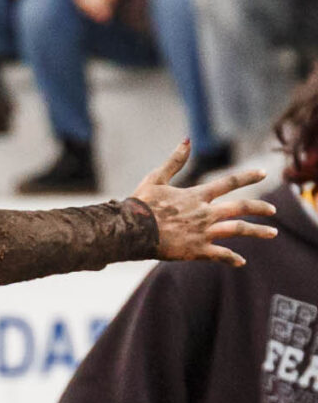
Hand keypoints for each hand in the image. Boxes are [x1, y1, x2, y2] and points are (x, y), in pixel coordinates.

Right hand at [132, 143, 279, 264]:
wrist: (130, 230)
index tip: (263, 172)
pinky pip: (219, 254)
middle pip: (242, 207)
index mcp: (197, 195)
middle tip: (273, 210)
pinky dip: (231, 258)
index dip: (248, 176)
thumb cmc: (140, 204)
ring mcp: (202, 232)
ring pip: (238, 230)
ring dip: (257, 231)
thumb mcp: (156, 179)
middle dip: (260, 208)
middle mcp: (205, 213)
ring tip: (272, 233)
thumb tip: (186, 140)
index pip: (229, 182)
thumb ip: (174, 161)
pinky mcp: (195, 250)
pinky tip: (241, 261)